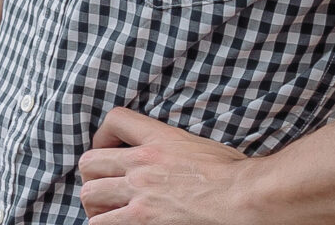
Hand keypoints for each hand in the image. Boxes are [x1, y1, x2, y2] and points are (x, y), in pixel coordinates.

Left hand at [76, 107, 267, 224]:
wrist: (245, 196)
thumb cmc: (236, 175)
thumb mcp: (202, 147)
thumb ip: (176, 148)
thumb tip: (171, 159)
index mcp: (160, 139)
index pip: (116, 120)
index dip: (104, 135)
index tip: (109, 150)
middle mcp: (143, 163)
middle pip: (90, 162)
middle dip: (93, 177)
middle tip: (106, 191)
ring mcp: (140, 192)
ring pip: (90, 195)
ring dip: (96, 206)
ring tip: (109, 214)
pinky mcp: (142, 220)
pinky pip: (101, 224)